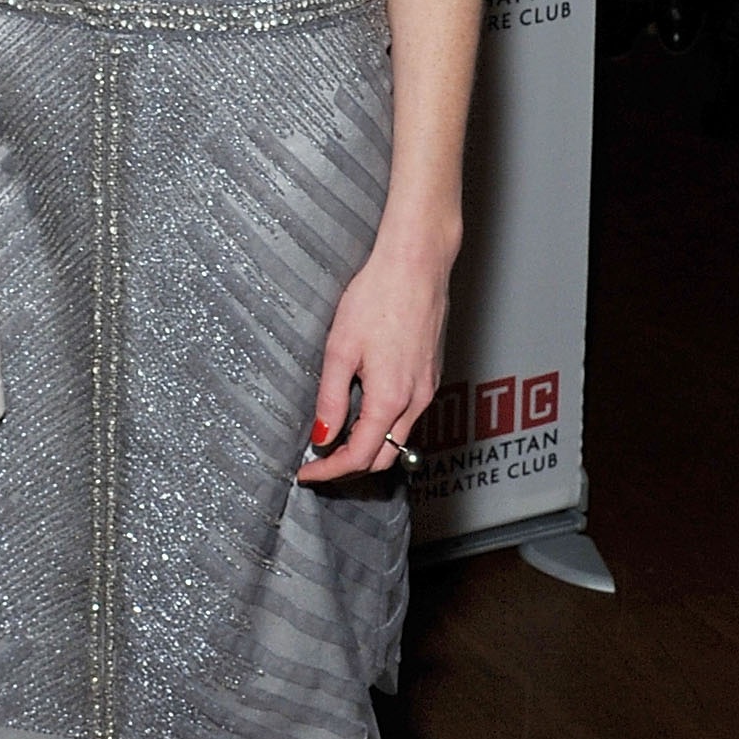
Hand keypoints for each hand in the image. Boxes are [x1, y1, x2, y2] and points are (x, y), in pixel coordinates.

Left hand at [297, 229, 450, 484]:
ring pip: (399, 439)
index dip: (329, 472)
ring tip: (334, 438)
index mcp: (391, 399)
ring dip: (368, 447)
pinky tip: (362, 410)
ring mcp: (428, 388)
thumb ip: (331, 399)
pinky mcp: (432, 374)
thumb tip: (322, 438)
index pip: (358, 457)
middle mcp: (416, 400)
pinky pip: (409, 416)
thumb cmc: (379, 296)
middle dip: (349, 467)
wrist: (418, 264)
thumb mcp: (340, 350)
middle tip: (317, 463)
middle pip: (383, 457)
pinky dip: (384, 427)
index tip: (306, 474)